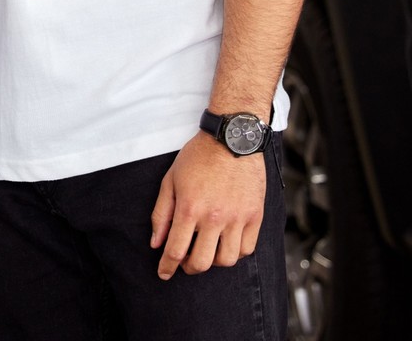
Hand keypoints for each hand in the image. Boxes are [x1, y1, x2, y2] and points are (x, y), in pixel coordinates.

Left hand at [150, 133, 266, 278]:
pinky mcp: (256, 216)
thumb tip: (156, 243)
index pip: (176, 251)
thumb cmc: (198, 157)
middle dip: (189, 267)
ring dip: (213, 262)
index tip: (164, 273)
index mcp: (190, 208)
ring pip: (226, 260)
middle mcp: (215, 217)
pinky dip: (234, 253)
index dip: (167, 267)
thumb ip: (162, 214)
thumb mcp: (170, 181)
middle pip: (202, 262)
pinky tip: (225, 244)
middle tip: (185, 261)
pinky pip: (246, 249)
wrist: (232, 138)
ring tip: (206, 250)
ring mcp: (238, 218)